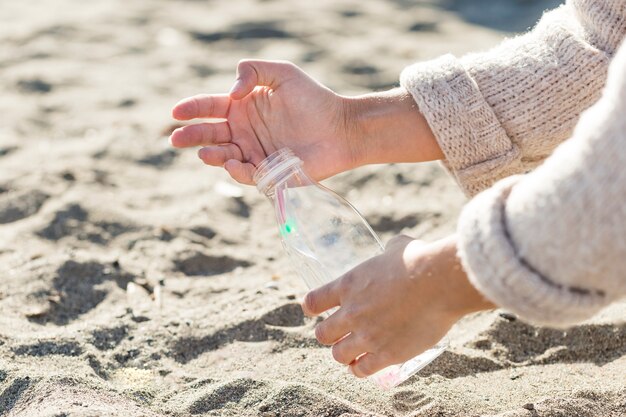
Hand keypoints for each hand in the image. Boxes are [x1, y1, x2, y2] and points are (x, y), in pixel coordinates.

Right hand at [170, 60, 442, 184]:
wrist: (340, 128)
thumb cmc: (314, 99)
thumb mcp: (283, 73)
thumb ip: (254, 71)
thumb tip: (231, 93)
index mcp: (243, 107)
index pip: (210, 107)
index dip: (192, 109)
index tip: (176, 112)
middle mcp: (244, 131)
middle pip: (210, 134)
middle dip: (191, 136)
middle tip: (176, 138)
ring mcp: (254, 153)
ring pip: (224, 156)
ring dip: (211, 154)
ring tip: (204, 152)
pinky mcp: (267, 174)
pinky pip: (246, 174)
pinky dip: (236, 171)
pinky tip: (231, 163)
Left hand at [301, 235, 493, 377]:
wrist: (441, 282)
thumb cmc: (420, 260)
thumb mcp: (397, 248)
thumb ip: (388, 252)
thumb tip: (394, 251)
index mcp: (348, 285)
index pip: (313, 302)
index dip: (312, 308)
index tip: (316, 310)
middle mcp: (352, 312)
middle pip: (322, 334)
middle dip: (328, 334)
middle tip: (339, 334)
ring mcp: (368, 336)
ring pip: (338, 355)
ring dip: (343, 354)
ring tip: (351, 353)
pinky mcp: (387, 354)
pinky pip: (362, 370)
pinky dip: (360, 370)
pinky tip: (363, 367)